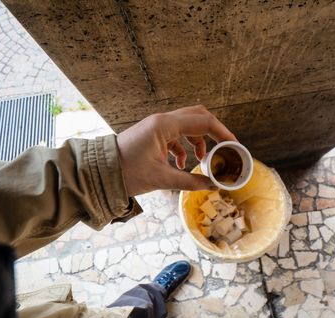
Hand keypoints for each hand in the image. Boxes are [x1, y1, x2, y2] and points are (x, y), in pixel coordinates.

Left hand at [116, 105, 236, 195]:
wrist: (100, 172)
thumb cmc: (127, 173)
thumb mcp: (162, 179)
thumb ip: (191, 181)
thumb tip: (213, 185)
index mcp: (165, 125)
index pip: (203, 121)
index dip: (222, 133)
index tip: (234, 145)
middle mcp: (162, 121)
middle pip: (197, 116)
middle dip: (213, 132)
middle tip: (223, 147)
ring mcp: (156, 126)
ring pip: (187, 125)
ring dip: (198, 141)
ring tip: (202, 160)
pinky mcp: (152, 134)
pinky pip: (176, 135)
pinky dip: (184, 146)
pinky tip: (182, 163)